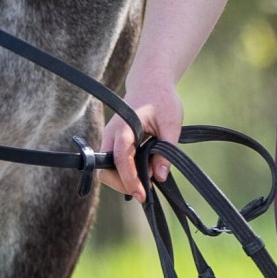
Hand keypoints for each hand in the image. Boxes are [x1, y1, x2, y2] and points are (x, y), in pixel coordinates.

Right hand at [99, 79, 182, 201]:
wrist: (151, 83)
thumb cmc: (161, 99)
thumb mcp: (171, 124)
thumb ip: (166, 151)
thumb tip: (160, 177)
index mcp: (124, 127)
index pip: (121, 159)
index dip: (130, 180)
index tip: (143, 194)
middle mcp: (111, 135)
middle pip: (104, 170)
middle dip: (121, 185)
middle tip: (144, 193)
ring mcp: (110, 140)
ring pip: (105, 169)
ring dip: (122, 181)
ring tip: (145, 186)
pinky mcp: (114, 144)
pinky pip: (112, 165)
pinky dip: (124, 175)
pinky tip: (142, 177)